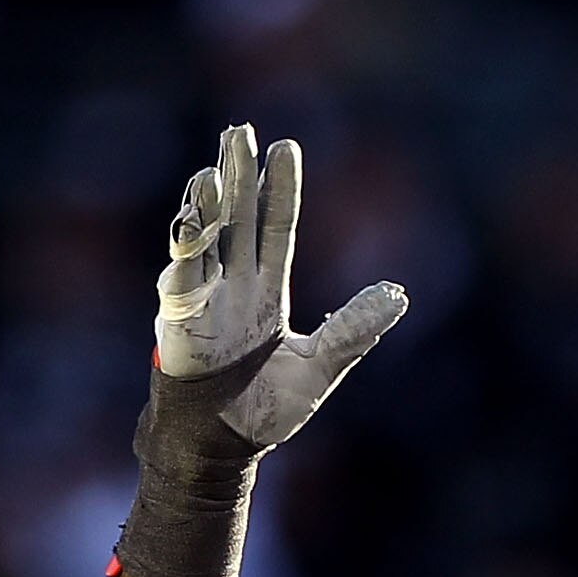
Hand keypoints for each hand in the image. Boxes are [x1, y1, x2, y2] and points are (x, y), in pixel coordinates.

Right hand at [155, 122, 407, 448]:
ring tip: (216, 167)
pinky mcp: (177, 316)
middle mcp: (232, 283)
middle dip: (237, 174)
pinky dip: (186, 246)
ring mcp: (202, 296)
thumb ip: (354, 329)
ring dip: (207, 201)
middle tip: (240, 131)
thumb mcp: (321, 365)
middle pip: (235, 216)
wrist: (224, 445)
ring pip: (203, 235)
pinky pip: (181, 274)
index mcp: (266, 289)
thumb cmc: (265, 410)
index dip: (280, 189)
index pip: (275, 226)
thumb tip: (400, 294)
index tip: (285, 147)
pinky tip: (193, 217)